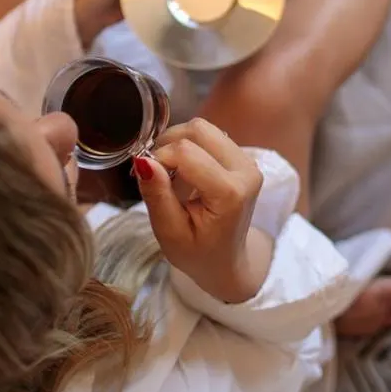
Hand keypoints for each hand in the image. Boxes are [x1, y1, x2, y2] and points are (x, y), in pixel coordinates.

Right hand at [134, 118, 267, 302]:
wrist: (225, 262)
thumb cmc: (197, 253)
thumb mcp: (170, 233)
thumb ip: (157, 195)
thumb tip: (142, 160)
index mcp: (230, 193)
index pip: (186, 153)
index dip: (158, 159)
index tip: (145, 179)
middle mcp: (246, 171)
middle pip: (198, 130)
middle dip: (168, 145)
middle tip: (154, 173)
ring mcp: (248, 162)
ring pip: (203, 128)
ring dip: (178, 144)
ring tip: (169, 174)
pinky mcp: (242, 158)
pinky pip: (210, 136)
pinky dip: (189, 147)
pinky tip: (183, 173)